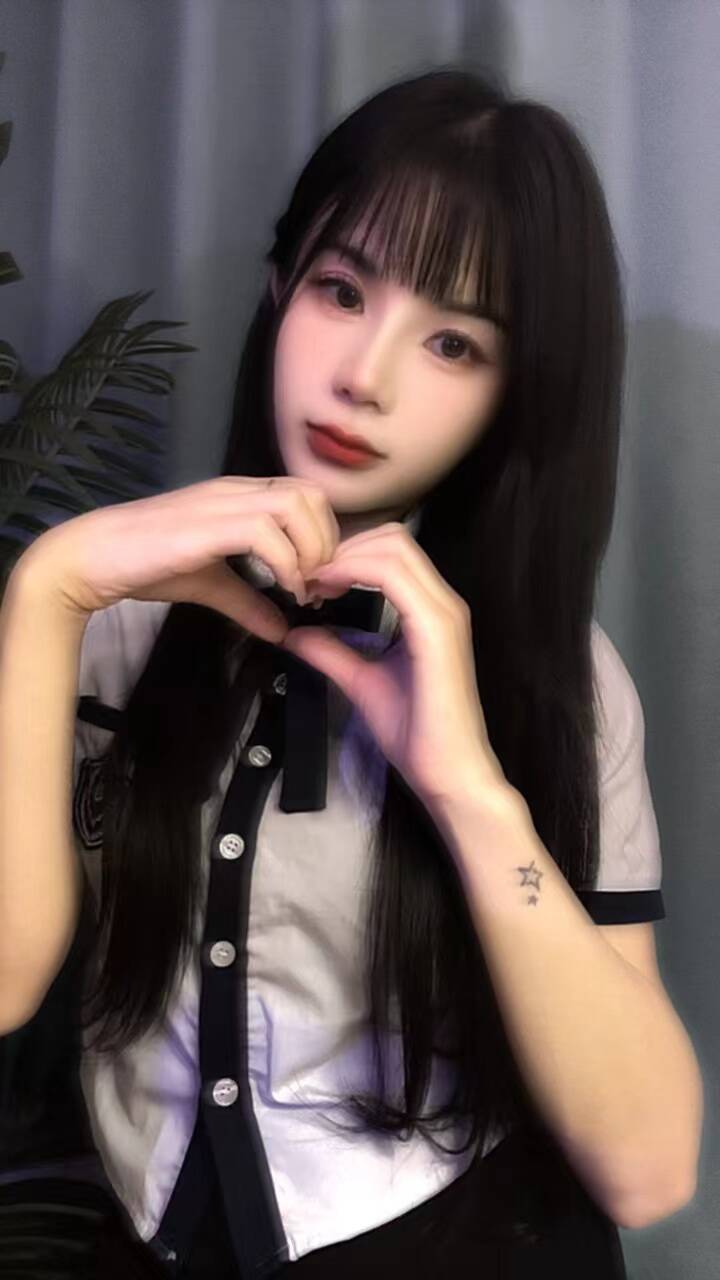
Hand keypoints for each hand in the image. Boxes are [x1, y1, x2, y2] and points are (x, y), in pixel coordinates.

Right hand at [14, 477, 340, 643]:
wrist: (93, 558)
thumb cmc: (146, 564)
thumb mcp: (210, 585)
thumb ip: (248, 602)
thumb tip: (282, 630)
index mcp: (240, 497)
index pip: (307, 495)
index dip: (326, 537)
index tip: (322, 583)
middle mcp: (237, 491)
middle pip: (312, 494)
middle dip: (327, 542)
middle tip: (319, 586)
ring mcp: (222, 503)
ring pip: (296, 503)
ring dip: (312, 549)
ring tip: (302, 589)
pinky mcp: (208, 523)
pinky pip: (267, 531)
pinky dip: (287, 562)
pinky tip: (284, 590)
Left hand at [279, 522, 509, 807]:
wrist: (448, 775)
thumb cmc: (416, 735)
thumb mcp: (361, 682)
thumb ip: (332, 653)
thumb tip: (293, 632)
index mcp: (429, 609)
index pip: (388, 550)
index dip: (343, 553)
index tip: (305, 579)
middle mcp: (442, 601)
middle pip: (390, 537)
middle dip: (340, 547)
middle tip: (302, 578)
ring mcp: (444, 612)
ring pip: (393, 547)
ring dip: (344, 557)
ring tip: (310, 584)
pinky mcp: (438, 628)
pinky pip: (394, 576)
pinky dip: (354, 572)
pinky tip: (325, 593)